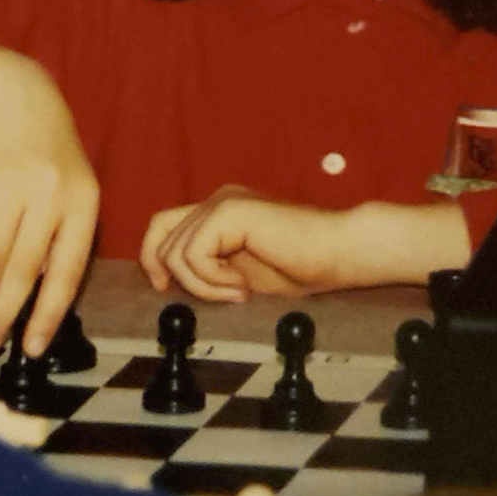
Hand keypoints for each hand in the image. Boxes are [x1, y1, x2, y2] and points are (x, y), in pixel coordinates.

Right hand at [0, 45, 98, 356]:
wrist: (15, 90)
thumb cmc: (49, 151)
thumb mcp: (74, 185)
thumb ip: (62, 237)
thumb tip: (40, 299)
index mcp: (84, 202)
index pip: (67, 270)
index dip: (48, 314)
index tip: (31, 349)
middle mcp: (51, 194)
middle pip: (21, 269)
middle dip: (1, 316)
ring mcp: (12, 183)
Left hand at [139, 187, 348, 300]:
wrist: (343, 252)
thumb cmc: (304, 267)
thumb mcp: (241, 273)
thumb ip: (209, 268)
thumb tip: (165, 283)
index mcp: (219, 212)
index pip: (162, 226)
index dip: (154, 258)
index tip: (166, 288)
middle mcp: (217, 200)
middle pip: (161, 237)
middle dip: (183, 279)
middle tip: (226, 295)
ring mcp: (223, 201)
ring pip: (175, 252)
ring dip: (203, 285)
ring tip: (240, 292)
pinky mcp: (231, 210)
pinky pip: (194, 254)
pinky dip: (212, 280)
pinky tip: (244, 287)